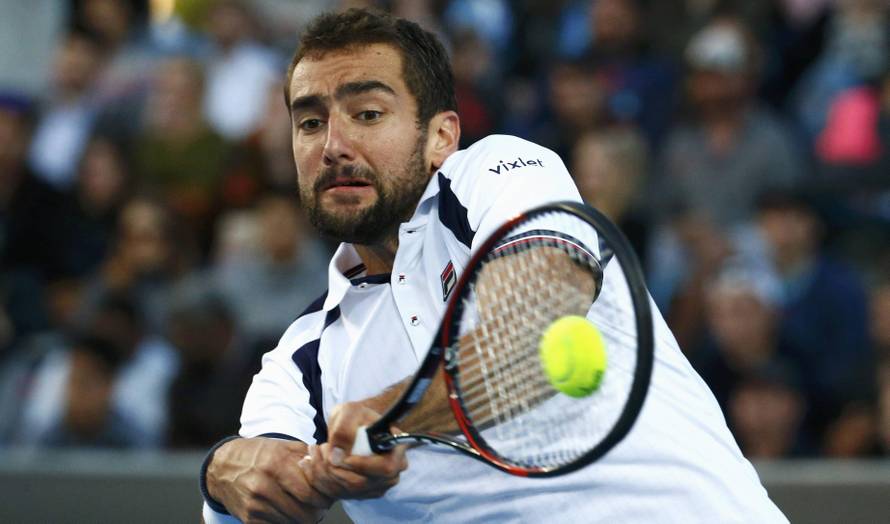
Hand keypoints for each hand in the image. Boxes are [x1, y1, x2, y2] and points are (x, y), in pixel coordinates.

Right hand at [206, 437, 331, 522]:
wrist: (223, 467)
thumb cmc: (259, 455)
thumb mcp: (283, 447)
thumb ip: (309, 455)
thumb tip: (333, 464)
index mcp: (277, 465)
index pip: (310, 492)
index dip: (324, 498)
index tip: (328, 496)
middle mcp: (264, 486)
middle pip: (304, 512)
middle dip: (317, 512)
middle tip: (321, 507)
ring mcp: (255, 505)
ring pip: (292, 523)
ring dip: (304, 519)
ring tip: (306, 509)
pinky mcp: (249, 519)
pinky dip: (287, 523)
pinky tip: (289, 513)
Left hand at [298, 402, 407, 499]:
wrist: (354, 426)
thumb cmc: (357, 417)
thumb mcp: (350, 412)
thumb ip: (344, 429)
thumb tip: (337, 455)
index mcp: (396, 448)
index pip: (386, 467)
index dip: (362, 466)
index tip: (341, 457)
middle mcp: (392, 471)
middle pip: (363, 483)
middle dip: (336, 471)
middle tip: (319, 451)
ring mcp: (379, 484)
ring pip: (349, 490)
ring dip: (326, 474)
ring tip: (314, 453)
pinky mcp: (363, 492)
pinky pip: (341, 493)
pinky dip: (323, 480)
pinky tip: (315, 463)